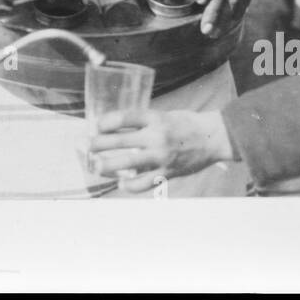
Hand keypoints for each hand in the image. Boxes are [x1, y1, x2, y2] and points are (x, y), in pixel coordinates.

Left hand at [89, 109, 234, 191]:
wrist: (213, 138)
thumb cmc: (187, 123)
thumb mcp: (164, 114)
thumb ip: (144, 122)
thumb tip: (117, 127)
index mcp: (156, 117)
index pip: (125, 117)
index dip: (106, 122)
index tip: (94, 126)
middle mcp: (157, 136)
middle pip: (120, 140)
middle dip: (99, 144)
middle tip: (86, 146)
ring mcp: (161, 156)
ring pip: (128, 162)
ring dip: (107, 165)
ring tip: (95, 166)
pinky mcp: (167, 172)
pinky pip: (144, 182)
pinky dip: (130, 185)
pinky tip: (120, 183)